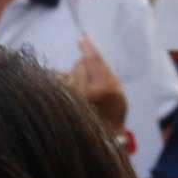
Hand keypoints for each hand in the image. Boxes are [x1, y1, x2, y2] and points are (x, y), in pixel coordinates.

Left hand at [69, 31, 132, 156]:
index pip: (93, 60)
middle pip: (79, 64)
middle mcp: (84, 91)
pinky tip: (71, 93)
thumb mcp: (118, 92)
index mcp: (104, 88)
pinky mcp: (58, 103)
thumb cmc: (112, 114)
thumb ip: (105, 72)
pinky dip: (65, 84)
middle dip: (83, 65)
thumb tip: (86, 54)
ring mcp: (69, 98)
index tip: (82, 38)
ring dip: (74, 76)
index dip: (87, 47)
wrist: (101, 138)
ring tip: (83, 90)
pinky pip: (60, 84)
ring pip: (68, 73)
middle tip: (90, 76)